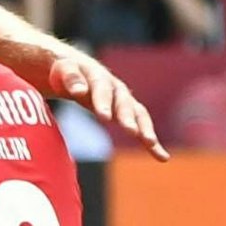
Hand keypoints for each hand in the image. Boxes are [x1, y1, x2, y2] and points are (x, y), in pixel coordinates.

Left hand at [48, 54, 168, 161]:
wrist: (75, 68)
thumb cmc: (65, 70)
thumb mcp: (63, 70)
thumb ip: (70, 78)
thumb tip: (79, 91)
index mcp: (97, 75)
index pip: (101, 88)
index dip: (103, 102)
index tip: (104, 117)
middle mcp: (115, 88)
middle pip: (123, 103)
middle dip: (127, 117)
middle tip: (131, 132)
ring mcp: (123, 100)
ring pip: (137, 114)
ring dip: (145, 129)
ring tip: (151, 144)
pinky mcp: (126, 112)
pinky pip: (141, 126)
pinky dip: (150, 142)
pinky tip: (161, 156)